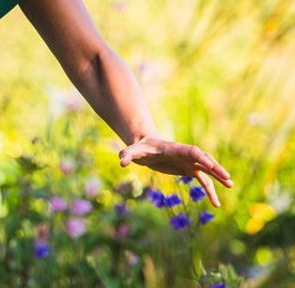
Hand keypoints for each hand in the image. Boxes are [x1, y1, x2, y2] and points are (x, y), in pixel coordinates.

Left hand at [119, 136, 233, 206]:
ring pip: (207, 170)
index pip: (192, 151)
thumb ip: (127, 155)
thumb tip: (121, 162)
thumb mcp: (132, 151)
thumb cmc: (139, 148)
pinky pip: (203, 180)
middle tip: (227, 178)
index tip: (211, 165)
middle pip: (204, 159)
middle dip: (215, 167)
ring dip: (218, 177)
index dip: (201, 157)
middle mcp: (185, 155)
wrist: (145, 148)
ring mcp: (189, 162)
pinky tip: (216, 203)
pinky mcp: (188, 170)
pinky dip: (210, 190)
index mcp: (175, 148)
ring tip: (231, 186)